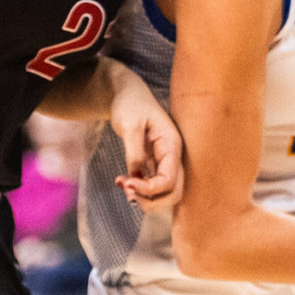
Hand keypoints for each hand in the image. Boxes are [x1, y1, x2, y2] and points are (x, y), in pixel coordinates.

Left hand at [107, 68, 183, 210]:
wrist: (128, 94)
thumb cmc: (130, 104)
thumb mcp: (129, 125)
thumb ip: (134, 151)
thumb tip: (136, 176)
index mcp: (172, 145)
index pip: (169, 180)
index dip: (149, 188)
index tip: (126, 182)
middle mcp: (173, 156)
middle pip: (174, 193)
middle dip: (152, 200)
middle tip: (127, 191)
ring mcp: (165, 161)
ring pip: (165, 193)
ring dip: (145, 197)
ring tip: (122, 184)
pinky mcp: (155, 163)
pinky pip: (153, 185)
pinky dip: (140, 189)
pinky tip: (121, 180)